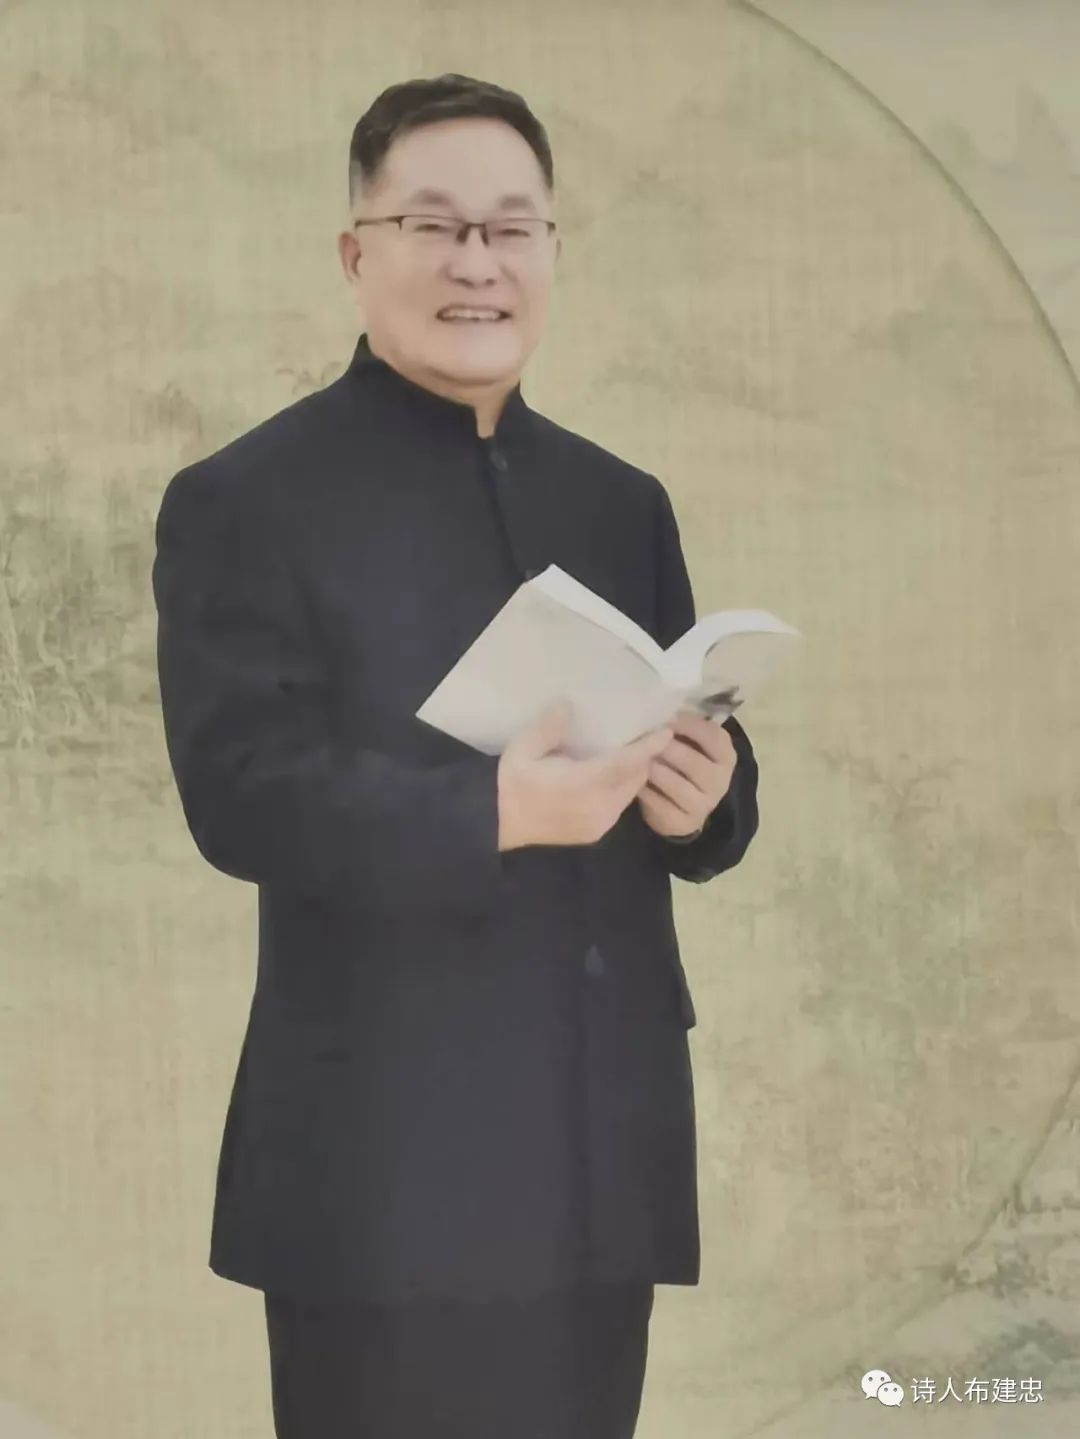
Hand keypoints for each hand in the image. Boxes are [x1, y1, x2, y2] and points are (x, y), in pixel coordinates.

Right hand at [497, 701, 673, 850]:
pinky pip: (620, 806)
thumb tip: (568, 706)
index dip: (648, 747)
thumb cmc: (511, 786)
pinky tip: (612, 776)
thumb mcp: (521, 750)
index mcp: (582, 785)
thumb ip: (547, 728)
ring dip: (635, 773)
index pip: (625, 764)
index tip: (666, 730)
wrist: (500, 828)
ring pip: (631, 793)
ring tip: (631, 752)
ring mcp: (600, 823)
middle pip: (635, 778)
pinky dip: (623, 788)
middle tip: (647, 734)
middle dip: (645, 757)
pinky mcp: (597, 832)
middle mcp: (599, 806)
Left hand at [636, 710, 736, 838]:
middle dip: (666, 749)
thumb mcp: (689, 743)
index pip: (713, 737)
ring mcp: (704, 805)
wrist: (680, 805)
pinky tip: (635, 781)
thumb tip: (661, 706)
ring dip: (656, 771)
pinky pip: (662, 805)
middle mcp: (720, 782)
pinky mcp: (684, 823)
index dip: (689, 725)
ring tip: (639, 758)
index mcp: (725, 756)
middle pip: (693, 762)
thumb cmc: (682, 762)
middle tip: (646, 739)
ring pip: (677, 785)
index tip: (666, 717)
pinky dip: (647, 793)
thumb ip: (683, 727)